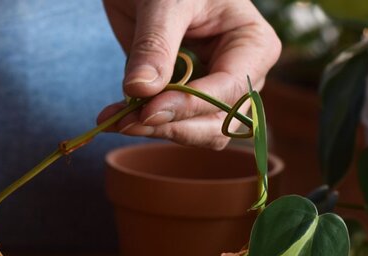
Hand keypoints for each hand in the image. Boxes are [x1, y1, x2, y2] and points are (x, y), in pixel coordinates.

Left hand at [98, 0, 280, 148]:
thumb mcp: (163, 3)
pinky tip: (113, 117)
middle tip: (129, 122)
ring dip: (155, 131)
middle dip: (173, 127)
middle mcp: (241, 74)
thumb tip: (141, 90)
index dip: (190, 106)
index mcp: (253, 45)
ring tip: (116, 120)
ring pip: (195, 131)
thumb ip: (155, 45)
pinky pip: (169, 123)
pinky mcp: (184, 96)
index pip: (229, 90)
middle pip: (218, 122)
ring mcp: (213, 89)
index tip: (148, 112)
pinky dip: (142, 124)